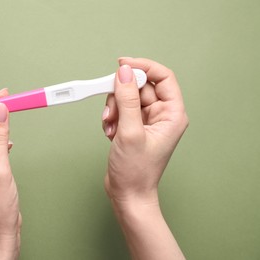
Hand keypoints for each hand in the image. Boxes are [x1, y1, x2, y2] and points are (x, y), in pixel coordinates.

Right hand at [102, 58, 187, 259]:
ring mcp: (146, 121)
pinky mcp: (133, 127)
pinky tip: (111, 132)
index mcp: (172, 114)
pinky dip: (112, 117)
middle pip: (140, 86)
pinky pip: (121, 109)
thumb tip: (124, 72)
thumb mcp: (130, 132)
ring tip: (111, 126)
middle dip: (121, 95)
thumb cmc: (136, 171)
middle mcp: (161, 115)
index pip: (162, 77)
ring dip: (114, 108)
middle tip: (112, 107)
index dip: (143, 67)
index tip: (122, 64)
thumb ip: (127, 100)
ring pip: (127, 97)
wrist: (128, 194)